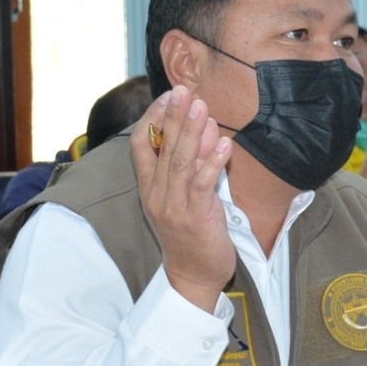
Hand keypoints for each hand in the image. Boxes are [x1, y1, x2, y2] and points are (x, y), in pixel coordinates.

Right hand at [133, 87, 235, 311]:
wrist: (194, 275)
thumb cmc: (191, 232)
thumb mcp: (184, 194)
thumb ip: (191, 163)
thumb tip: (204, 126)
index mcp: (149, 187)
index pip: (141, 145)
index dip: (153, 118)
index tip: (168, 96)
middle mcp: (156, 195)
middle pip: (162, 148)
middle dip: (173, 116)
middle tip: (183, 90)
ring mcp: (174, 207)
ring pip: (180, 163)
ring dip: (192, 133)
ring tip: (202, 107)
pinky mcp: (195, 218)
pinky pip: (202, 186)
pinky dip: (213, 163)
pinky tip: (225, 144)